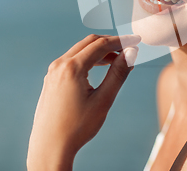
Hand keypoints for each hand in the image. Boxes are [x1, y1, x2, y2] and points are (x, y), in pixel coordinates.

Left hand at [27, 34, 140, 170]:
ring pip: (80, 50)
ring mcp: (53, 71)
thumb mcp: (103, 100)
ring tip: (118, 60)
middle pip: (89, 42)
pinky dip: (88, 58)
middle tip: (129, 48)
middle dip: (111, 43)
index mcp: (72, 68)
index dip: (121, 41)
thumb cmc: (77, 127)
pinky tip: (100, 67)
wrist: (50, 146)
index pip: (101, 45)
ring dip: (100, 51)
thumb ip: (118, 73)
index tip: (137, 40)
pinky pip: (72, 60)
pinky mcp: (51, 79)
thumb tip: (131, 53)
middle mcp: (59, 65)